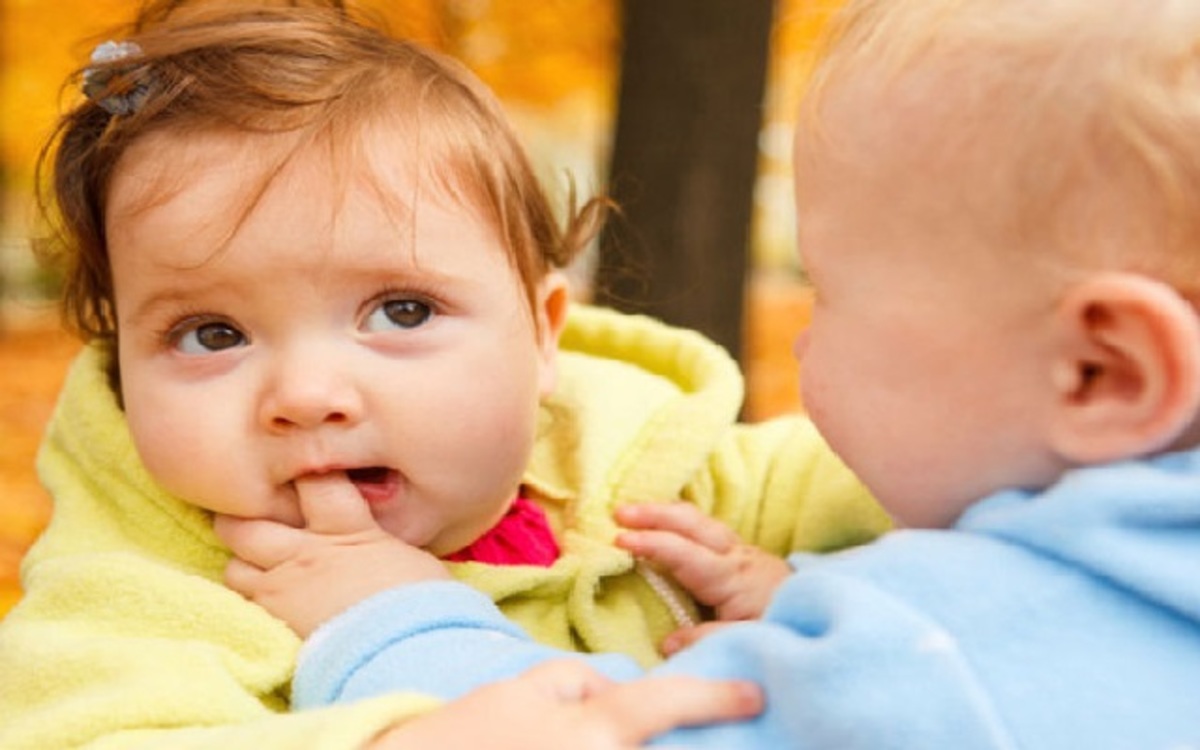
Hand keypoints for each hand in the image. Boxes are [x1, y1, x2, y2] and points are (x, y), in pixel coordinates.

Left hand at [214, 473, 449, 636]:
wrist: (403, 646)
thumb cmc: (419, 599)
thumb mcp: (403, 553)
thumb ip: (376, 536)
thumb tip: (376, 535)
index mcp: (344, 527)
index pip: (313, 481)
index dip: (302, 472)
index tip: (302, 472)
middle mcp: (305, 552)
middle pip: (250, 523)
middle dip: (242, 518)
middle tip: (250, 518)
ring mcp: (284, 588)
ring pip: (235, 566)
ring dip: (242, 564)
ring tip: (256, 566)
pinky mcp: (275, 624)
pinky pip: (243, 605)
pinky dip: (249, 600)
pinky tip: (266, 601)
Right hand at [369, 660, 762, 748]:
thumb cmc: (471, 733)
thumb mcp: (526, 688)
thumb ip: (582, 681)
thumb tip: (616, 691)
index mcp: (600, 730)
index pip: (670, 704)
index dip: (718, 697)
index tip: (754, 696)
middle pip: (666, 746)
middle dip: (690, 735)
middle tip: (718, 728)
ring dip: (650, 742)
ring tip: (655, 730)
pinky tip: (601, 741)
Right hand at [615, 502, 790, 639]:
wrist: (827, 618)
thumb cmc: (788, 630)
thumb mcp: (750, 643)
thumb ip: (709, 640)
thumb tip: (666, 642)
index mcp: (732, 576)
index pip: (684, 552)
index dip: (651, 544)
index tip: (619, 539)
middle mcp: (736, 555)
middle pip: (691, 523)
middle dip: (654, 513)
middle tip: (618, 512)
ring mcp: (741, 552)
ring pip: (699, 522)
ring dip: (666, 513)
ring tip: (635, 511)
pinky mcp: (744, 556)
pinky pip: (706, 531)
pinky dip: (681, 523)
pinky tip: (668, 525)